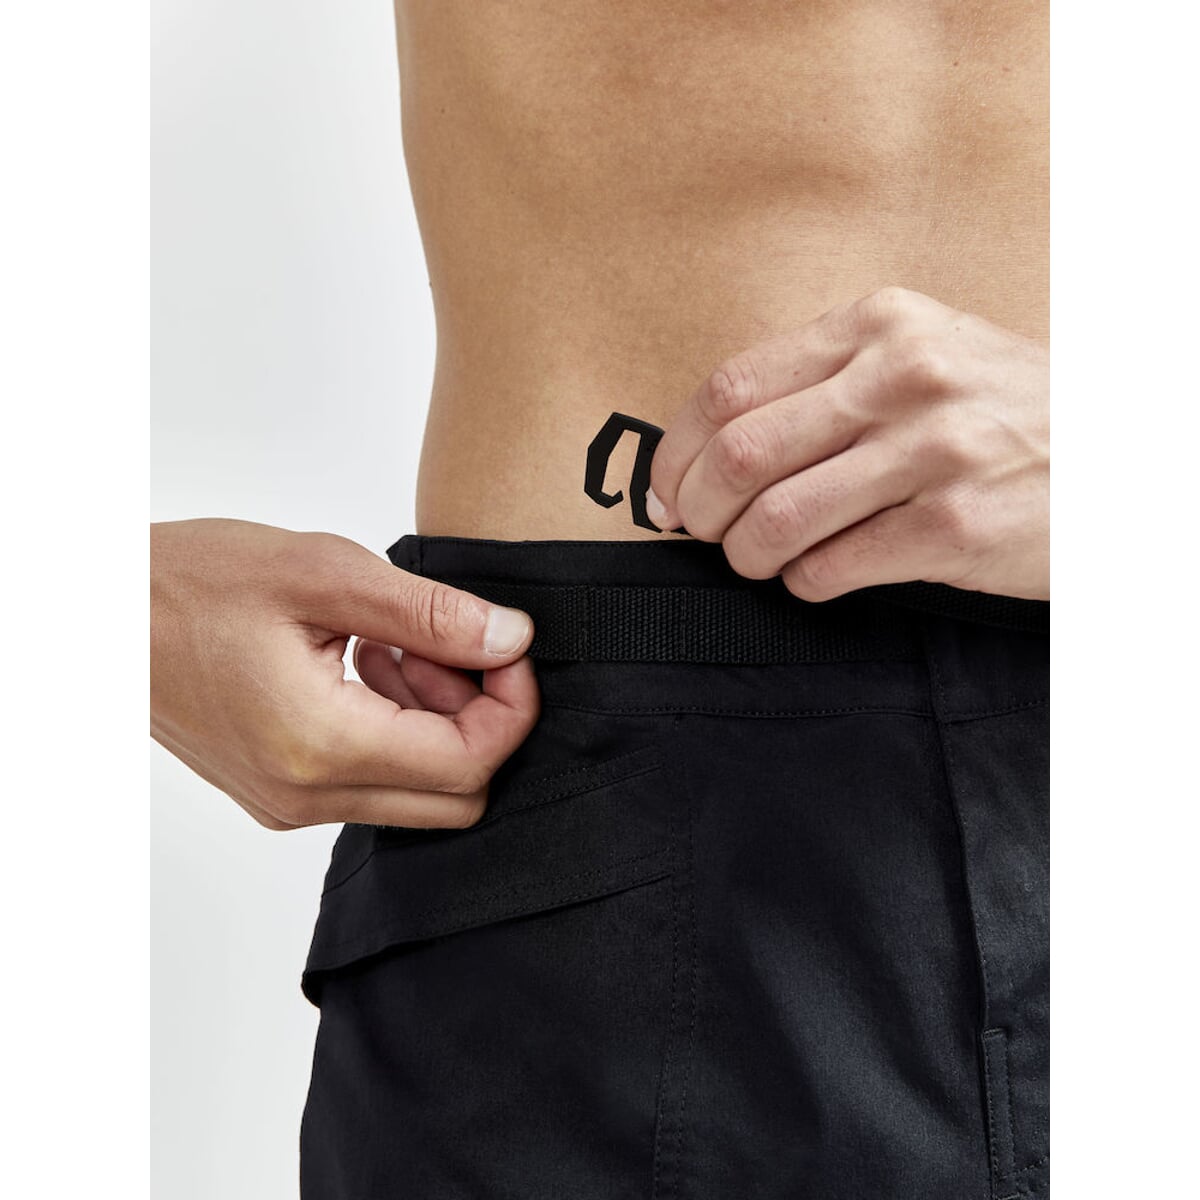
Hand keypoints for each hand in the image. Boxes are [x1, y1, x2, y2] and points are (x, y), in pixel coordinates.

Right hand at [151, 519, 538, 828]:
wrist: (102, 616)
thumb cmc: (191, 584)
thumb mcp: (324, 574)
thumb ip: (430, 615)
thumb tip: (511, 639)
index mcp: (321, 745)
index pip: (471, 764)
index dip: (513, 706)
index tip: (507, 648)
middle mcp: (307, 797)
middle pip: (457, 797)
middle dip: (478, 720)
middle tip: (444, 648)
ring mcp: (291, 804)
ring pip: (419, 795)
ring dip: (435, 723)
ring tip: (392, 647)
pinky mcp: (281, 794)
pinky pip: (374, 786)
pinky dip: (395, 732)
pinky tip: (363, 666)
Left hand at [647, 287, 1048, 600]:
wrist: (1123, 454)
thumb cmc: (1003, 409)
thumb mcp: (919, 355)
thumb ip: (824, 382)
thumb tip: (713, 446)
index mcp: (877, 324)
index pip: (731, 387)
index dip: (677, 451)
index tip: (665, 490)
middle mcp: (902, 376)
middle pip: (741, 453)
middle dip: (699, 510)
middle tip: (702, 534)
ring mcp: (932, 451)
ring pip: (777, 519)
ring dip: (746, 555)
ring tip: (757, 561)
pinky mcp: (955, 526)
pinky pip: (832, 568)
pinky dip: (803, 584)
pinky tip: (814, 578)